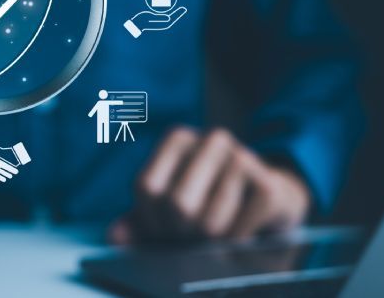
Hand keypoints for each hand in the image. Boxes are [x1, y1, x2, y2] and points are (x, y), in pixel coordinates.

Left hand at [109, 127, 309, 242]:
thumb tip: (114, 236)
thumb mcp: (167, 206)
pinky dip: (234, 244)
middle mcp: (212, 138)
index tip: (162, 228)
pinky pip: (238, 232)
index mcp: (178, 138)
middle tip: (189, 237)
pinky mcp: (269, 184)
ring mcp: (244, 157)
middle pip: (178, 205)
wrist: (267, 200)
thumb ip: (137, 220)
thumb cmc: (207, 202)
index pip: (147, 188)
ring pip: (209, 222)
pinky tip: (239, 234)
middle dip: (180, 233)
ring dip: (209, 243)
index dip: (150, 219)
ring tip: (213, 237)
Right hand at [123, 7, 186, 37]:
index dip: (177, 15)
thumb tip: (169, 18)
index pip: (171, 20)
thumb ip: (159, 18)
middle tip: (184, 8)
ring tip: (180, 8)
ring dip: (174, 13)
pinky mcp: (156, 18)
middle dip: (177, 13)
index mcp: (159, 24)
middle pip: (171, 18)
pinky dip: (168, 12)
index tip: (182, 9)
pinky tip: (170, 8)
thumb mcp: (149, 18)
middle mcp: (160, 23)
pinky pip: (164, 15)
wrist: (134, 24)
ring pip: (169, 17)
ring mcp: (158, 21)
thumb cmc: (140, 21)